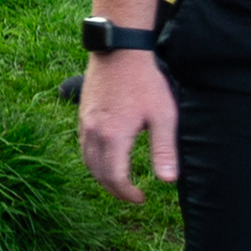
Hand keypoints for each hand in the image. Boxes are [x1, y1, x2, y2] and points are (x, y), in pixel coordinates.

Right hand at [75, 51, 180, 204]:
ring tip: (120, 180)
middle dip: (114, 189)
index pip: (115, 177)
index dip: (127, 193)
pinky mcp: (83, 115)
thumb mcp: (163, 116)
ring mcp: (85, 123)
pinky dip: (93, 160)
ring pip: (87, 161)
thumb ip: (164, 150)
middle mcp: (93, 133)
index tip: (141, 198)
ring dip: (102, 176)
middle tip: (132, 195)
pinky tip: (108, 157)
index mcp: (114, 137)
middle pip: (98, 173)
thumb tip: (167, 180)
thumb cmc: (145, 82)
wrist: (119, 52)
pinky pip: (83, 146)